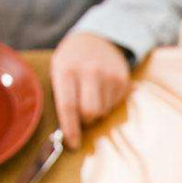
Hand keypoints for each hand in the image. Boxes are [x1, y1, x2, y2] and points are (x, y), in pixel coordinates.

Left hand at [51, 32, 131, 148]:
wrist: (97, 38)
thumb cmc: (71, 61)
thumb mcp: (58, 70)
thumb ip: (60, 96)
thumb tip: (65, 133)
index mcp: (67, 70)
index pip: (68, 106)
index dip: (70, 129)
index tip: (73, 144)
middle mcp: (90, 71)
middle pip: (90, 112)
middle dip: (85, 120)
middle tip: (81, 116)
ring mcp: (109, 75)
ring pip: (103, 111)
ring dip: (97, 112)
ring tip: (92, 97)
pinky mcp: (123, 80)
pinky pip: (114, 106)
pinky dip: (107, 104)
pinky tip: (103, 91)